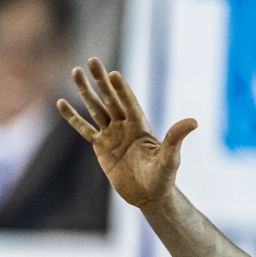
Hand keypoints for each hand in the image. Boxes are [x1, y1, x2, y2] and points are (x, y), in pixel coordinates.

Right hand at [57, 58, 195, 209]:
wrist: (148, 195)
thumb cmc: (163, 177)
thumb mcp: (170, 159)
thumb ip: (176, 138)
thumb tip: (193, 122)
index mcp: (140, 126)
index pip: (129, 103)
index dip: (122, 90)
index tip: (114, 74)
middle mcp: (125, 125)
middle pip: (110, 98)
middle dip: (101, 80)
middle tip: (92, 61)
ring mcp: (112, 134)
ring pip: (95, 108)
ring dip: (85, 91)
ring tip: (75, 72)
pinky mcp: (100, 146)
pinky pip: (84, 129)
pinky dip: (73, 117)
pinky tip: (62, 103)